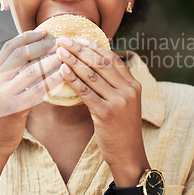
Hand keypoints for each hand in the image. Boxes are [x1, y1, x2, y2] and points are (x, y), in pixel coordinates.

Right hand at [0, 30, 62, 160]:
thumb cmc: (0, 116)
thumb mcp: (0, 91)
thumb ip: (10, 74)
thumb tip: (33, 55)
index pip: (9, 46)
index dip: (28, 36)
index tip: (45, 31)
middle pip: (20, 54)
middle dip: (42, 45)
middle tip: (59, 42)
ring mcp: (2, 94)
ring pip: (31, 71)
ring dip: (50, 61)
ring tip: (65, 56)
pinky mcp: (13, 108)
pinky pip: (37, 90)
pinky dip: (51, 81)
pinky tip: (63, 76)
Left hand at [56, 37, 147, 178]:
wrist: (129, 155)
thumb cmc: (122, 129)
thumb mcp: (125, 103)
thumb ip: (115, 85)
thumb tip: (94, 64)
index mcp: (134, 85)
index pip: (112, 58)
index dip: (94, 46)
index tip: (78, 39)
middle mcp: (128, 90)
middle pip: (100, 63)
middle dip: (80, 49)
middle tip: (63, 40)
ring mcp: (118, 102)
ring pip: (91, 75)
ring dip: (73, 61)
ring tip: (59, 51)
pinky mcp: (106, 113)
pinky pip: (85, 92)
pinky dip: (72, 79)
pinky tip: (62, 70)